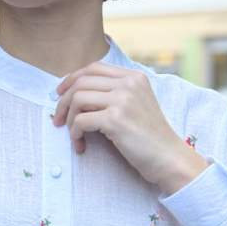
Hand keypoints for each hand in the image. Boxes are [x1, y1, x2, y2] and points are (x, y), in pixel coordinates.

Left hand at [53, 63, 210, 195]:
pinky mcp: (115, 120)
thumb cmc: (151, 139)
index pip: (94, 68)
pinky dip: (75, 135)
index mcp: (134, 77)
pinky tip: (81, 145)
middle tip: (57, 119)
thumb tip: (79, 95)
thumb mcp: (138, 106)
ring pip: (78, 99)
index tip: (60, 94)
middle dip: (64, 101)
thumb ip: (117, 94)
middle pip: (81, 82)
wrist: (169, 158)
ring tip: (73, 135)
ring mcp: (122, 100)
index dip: (72, 79)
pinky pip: (80, 121)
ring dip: (68, 119)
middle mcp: (128, 84)